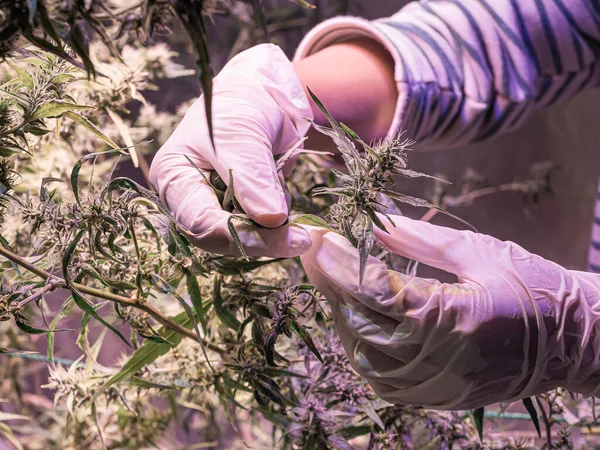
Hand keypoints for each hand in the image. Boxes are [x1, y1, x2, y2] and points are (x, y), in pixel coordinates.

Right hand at [149, 44, 312, 258]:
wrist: (258, 102)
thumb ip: (252, 176)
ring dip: (276, 235)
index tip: (279, 230)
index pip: (199, 221)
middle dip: (263, 240)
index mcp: (174, 179)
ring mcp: (217, 212)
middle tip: (302, 239)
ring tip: (303, 224)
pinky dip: (282, 229)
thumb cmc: (237, 108)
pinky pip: (262, 233)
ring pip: (245, 240)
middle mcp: (190, 203)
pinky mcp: (242, 216)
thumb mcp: (241, 134)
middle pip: (221, 239)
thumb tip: (272, 219)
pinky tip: (294, 214)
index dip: (237, 233)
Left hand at [300, 214, 599, 409]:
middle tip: (313, 253)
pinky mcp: (437, 397)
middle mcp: (441, 361)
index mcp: (454, 319)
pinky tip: (354, 316)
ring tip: (330, 280)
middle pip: (361, 323)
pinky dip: (360, 345)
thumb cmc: (532, 285)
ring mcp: (438, 386)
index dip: (339, 264)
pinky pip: (382, 377)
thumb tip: (372, 224)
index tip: (317, 238)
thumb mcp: (477, 251)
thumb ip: (419, 240)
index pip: (375, 292)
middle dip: (329, 284)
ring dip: (340, 315)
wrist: (574, 339)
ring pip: (364, 355)